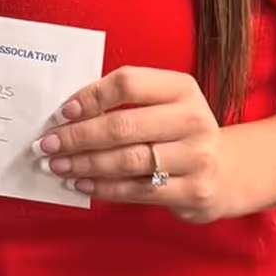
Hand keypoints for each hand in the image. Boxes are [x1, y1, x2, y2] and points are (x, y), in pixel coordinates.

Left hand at [33, 67, 237, 223]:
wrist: (227, 171)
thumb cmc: (179, 132)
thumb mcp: (164, 105)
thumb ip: (125, 102)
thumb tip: (69, 112)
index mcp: (182, 88)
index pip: (129, 82)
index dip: (92, 96)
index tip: (64, 111)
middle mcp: (193, 120)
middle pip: (122, 126)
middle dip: (78, 136)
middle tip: (48, 143)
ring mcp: (197, 158)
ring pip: (127, 161)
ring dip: (85, 164)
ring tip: (58, 165)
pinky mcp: (193, 192)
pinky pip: (138, 190)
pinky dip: (104, 188)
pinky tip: (82, 184)